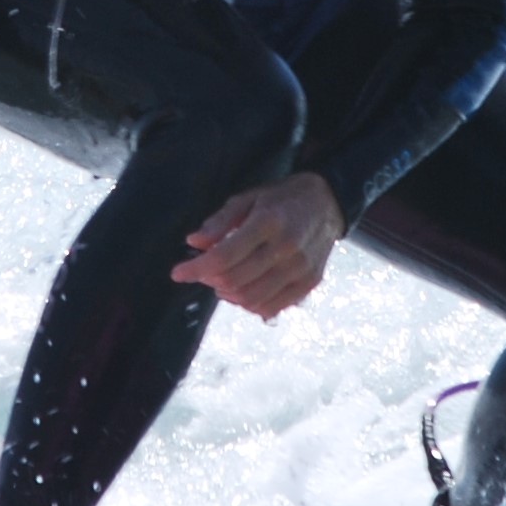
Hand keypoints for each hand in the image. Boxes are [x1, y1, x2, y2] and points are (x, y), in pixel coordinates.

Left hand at [172, 172, 344, 318]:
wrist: (327, 203)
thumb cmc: (281, 199)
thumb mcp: (247, 199)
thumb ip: (219, 222)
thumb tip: (194, 243)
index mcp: (268, 222)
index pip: (224, 256)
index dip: (196, 268)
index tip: (177, 273)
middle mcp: (286, 248)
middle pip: (235, 280)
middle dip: (209, 280)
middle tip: (203, 272)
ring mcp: (300, 269)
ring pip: (251, 298)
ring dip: (228, 295)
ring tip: (221, 282)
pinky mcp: (309, 282)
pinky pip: (272, 307)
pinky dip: (250, 305)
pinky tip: (242, 291)